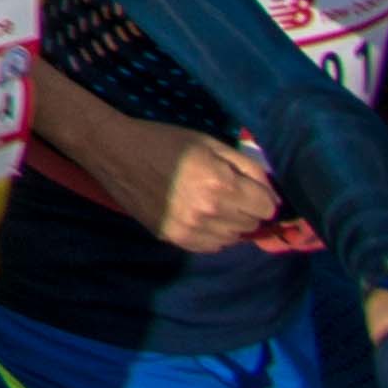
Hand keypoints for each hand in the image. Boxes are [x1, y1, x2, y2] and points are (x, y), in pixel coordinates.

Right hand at [135, 134, 277, 251]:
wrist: (115, 151)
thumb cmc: (164, 141)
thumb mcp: (210, 143)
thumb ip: (248, 167)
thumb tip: (273, 195)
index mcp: (221, 184)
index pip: (267, 207)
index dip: (260, 195)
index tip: (248, 186)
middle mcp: (209, 212)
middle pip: (251, 224)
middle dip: (246, 208)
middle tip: (226, 191)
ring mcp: (190, 229)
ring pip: (233, 239)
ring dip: (229, 223)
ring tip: (210, 203)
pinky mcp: (174, 239)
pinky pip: (211, 247)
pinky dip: (212, 234)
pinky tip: (197, 215)